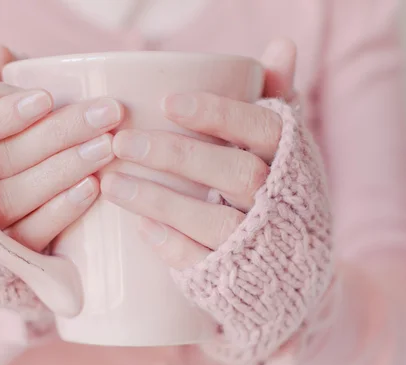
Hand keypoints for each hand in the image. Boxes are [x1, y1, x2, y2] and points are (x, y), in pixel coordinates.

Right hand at [0, 46, 123, 251]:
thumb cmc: (7, 160)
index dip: (7, 113)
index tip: (45, 98)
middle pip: (3, 160)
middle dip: (58, 134)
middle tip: (107, 114)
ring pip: (13, 196)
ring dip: (63, 170)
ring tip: (106, 148)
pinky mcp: (6, 255)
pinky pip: (28, 235)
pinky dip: (59, 211)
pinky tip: (91, 189)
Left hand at [102, 39, 296, 267]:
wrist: (294, 272)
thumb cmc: (280, 194)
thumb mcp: (286, 149)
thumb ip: (277, 99)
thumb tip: (280, 45)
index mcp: (292, 161)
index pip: (262, 130)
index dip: (218, 115)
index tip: (169, 103)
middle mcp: (280, 202)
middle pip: (233, 174)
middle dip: (175, 156)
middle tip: (121, 142)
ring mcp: (259, 244)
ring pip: (212, 220)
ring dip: (158, 201)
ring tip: (111, 184)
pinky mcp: (236, 279)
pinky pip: (201, 262)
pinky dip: (169, 244)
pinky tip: (138, 227)